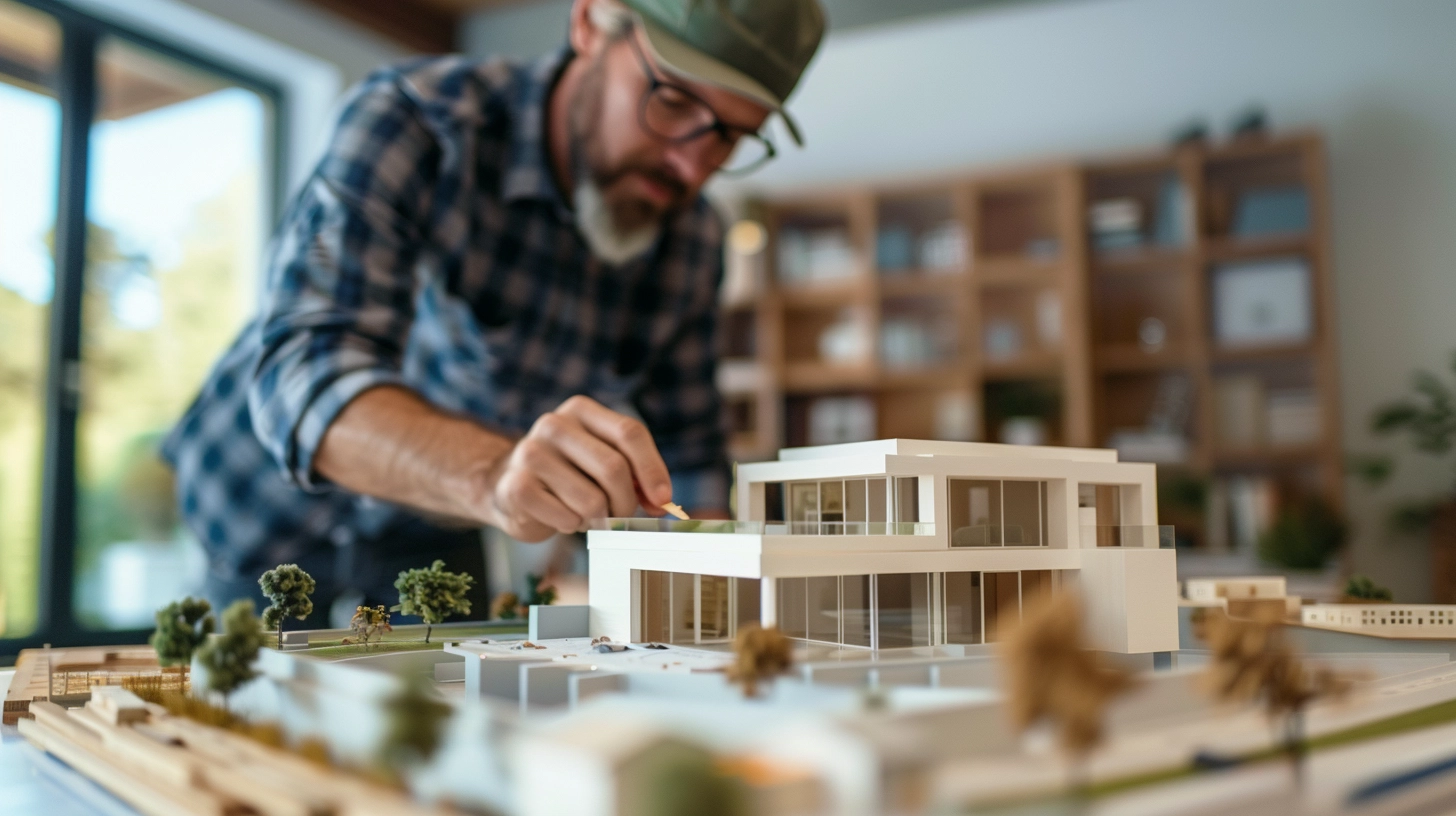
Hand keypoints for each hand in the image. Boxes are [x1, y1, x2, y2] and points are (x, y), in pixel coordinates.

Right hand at [482, 396, 672, 540]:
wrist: (511, 489)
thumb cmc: (569, 475)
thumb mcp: (602, 461)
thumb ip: (635, 474)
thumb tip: (661, 501)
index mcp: (581, 410)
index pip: (629, 432)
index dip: (652, 469)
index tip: (662, 499)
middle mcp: (553, 424)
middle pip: (614, 467)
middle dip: (626, 502)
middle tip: (620, 515)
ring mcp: (530, 453)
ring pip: (592, 499)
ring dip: (598, 518)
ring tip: (585, 513)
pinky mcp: (516, 486)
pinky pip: (566, 517)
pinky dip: (573, 526)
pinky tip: (563, 518)